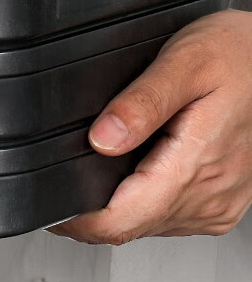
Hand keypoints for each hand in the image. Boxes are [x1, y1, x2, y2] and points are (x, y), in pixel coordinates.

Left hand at [49, 9, 251, 243]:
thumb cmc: (241, 55)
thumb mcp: (187, 62)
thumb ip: (141, 103)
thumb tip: (101, 138)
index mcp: (195, 167)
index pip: (119, 222)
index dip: (75, 219)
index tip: (48, 204)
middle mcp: (209, 196)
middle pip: (129, 226)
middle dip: (88, 209)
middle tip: (63, 174)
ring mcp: (217, 202)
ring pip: (147, 224)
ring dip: (117, 204)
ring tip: (100, 162)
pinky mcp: (220, 200)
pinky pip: (169, 214)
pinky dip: (143, 198)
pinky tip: (137, 165)